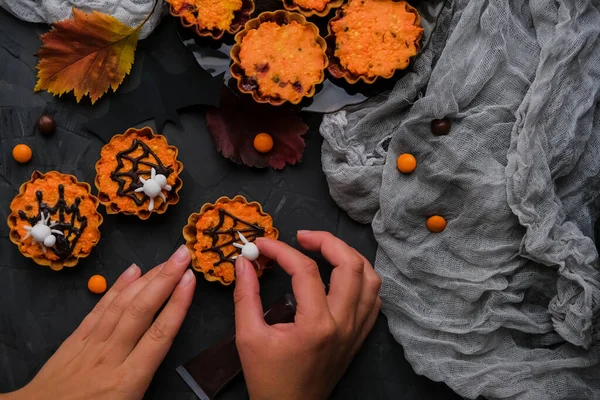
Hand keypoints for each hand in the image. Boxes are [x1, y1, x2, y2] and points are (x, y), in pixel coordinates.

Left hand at [5, 245, 194, 399]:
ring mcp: (90, 346)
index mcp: (127, 381)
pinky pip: (98, 310)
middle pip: (141, 311)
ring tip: (166, 260)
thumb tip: (172, 373)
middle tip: (182, 255)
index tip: (190, 280)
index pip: (159, 336)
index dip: (177, 305)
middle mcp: (110, 358)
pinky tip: (131, 272)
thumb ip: (145, 383)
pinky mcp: (74, 340)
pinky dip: (116, 288)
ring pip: (121, 306)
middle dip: (164, 280)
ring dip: (146, 279)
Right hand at [234, 231, 381, 399]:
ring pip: (370, 278)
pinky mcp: (360, 336)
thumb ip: (246, 295)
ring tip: (324, 250)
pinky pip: (373, 298)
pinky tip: (341, 276)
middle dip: (326, 241)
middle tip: (301, 237)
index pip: (305, 270)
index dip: (281, 250)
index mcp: (316, 324)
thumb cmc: (268, 378)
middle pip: (351, 265)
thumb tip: (244, 261)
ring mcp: (357, 330)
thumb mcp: (248, 337)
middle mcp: (344, 323)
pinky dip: (361, 279)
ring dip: (349, 257)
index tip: (261, 245)